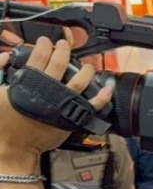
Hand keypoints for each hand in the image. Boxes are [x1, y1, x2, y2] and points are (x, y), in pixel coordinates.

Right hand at [0, 37, 108, 168]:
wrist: (13, 147)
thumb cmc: (2, 122)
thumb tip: (5, 57)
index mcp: (27, 83)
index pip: (38, 57)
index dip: (42, 46)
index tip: (45, 41)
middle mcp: (48, 91)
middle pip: (60, 64)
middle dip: (63, 51)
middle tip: (64, 45)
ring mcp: (63, 104)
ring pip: (80, 81)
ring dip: (85, 69)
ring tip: (86, 64)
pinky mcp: (72, 118)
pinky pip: (92, 105)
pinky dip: (102, 96)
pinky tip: (106, 88)